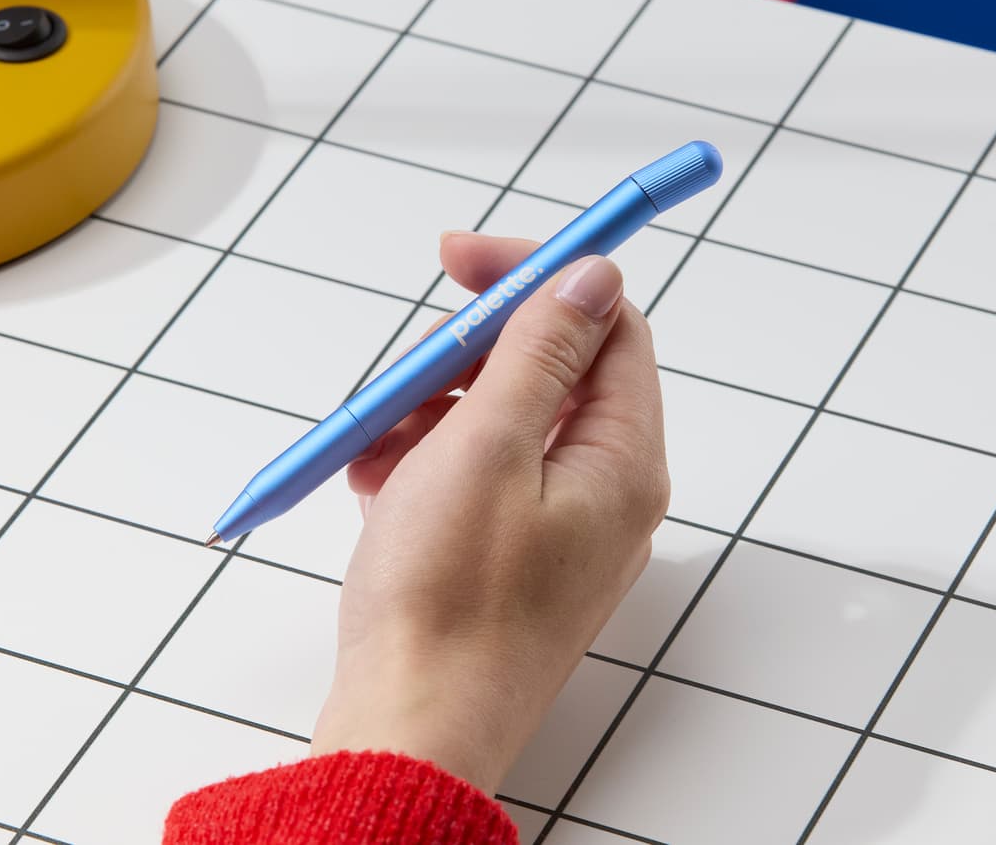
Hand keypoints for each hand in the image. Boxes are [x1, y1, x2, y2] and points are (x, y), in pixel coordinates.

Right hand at [310, 232, 669, 794]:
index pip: (608, 327)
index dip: (540, 278)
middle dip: (465, 362)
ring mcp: (556, 529)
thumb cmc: (445, 606)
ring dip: (430, 417)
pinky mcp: (509, 557)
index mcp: (621, 462)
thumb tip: (594, 275)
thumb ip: (542, 352)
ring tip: (374, 447)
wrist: (408, 733)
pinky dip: (421, 466)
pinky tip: (375, 484)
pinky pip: (473, 479)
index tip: (463, 261)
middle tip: (404, 374)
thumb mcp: (487, 449)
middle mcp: (602, 494)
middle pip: (548, 376)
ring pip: (499, 426)